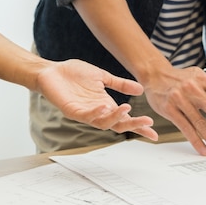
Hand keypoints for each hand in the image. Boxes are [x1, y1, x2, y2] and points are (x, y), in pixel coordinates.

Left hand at [37, 59, 156, 139]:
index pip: (125, 119)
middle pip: (118, 125)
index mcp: (105, 104)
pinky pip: (86, 116)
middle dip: (133, 125)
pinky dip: (97, 112)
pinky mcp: (72, 111)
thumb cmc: (74, 74)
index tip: (154, 133)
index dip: (139, 125)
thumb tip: (141, 89)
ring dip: (116, 118)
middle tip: (147, 124)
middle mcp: (97, 111)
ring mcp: (84, 113)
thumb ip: (120, 84)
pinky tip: (105, 105)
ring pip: (103, 123)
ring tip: (127, 109)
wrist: (51, 71)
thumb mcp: (103, 76)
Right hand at [142, 66, 205, 156]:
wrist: (154, 75)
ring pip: (200, 123)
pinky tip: (204, 150)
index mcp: (203, 79)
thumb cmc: (180, 78)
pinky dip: (196, 141)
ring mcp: (180, 99)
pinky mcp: (169, 110)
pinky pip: (186, 129)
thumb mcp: (200, 77)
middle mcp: (192, 88)